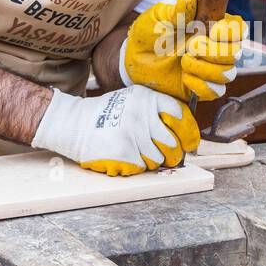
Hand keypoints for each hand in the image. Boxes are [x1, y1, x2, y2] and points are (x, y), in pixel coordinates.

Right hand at [31, 85, 199, 176]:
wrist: (75, 124)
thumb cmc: (107, 115)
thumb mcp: (133, 100)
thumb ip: (157, 111)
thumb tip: (186, 134)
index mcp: (147, 98)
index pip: (180, 116)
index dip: (189, 133)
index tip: (190, 142)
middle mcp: (142, 114)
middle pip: (173, 144)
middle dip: (172, 154)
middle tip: (169, 156)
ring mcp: (133, 134)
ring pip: (158, 159)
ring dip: (151, 160)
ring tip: (137, 151)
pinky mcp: (123, 152)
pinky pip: (142, 166)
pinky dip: (136, 165)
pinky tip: (126, 155)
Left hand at [122, 0, 244, 101]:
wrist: (136, 59)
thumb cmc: (150, 33)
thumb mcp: (159, 17)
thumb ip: (176, 9)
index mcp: (212, 26)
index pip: (238, 28)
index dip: (231, 31)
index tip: (212, 31)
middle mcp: (217, 47)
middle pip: (235, 53)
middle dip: (213, 51)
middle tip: (190, 46)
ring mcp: (212, 69)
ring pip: (227, 73)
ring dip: (204, 68)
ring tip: (183, 61)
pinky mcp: (204, 87)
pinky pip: (216, 91)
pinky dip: (200, 85)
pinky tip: (185, 77)